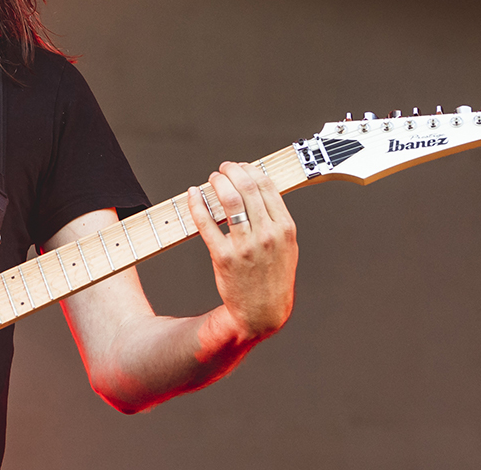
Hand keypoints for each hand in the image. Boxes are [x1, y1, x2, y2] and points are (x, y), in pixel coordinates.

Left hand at [188, 161, 297, 342]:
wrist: (262, 313)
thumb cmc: (274, 277)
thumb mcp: (287, 247)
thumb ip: (276, 219)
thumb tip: (259, 188)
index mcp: (285, 229)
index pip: (267, 187)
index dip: (251, 170)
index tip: (241, 167)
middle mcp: (267, 235)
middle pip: (247, 189)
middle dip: (232, 172)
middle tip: (223, 169)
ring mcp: (245, 246)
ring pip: (229, 201)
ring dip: (217, 182)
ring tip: (212, 178)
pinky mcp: (224, 257)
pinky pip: (206, 223)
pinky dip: (197, 205)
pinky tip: (193, 195)